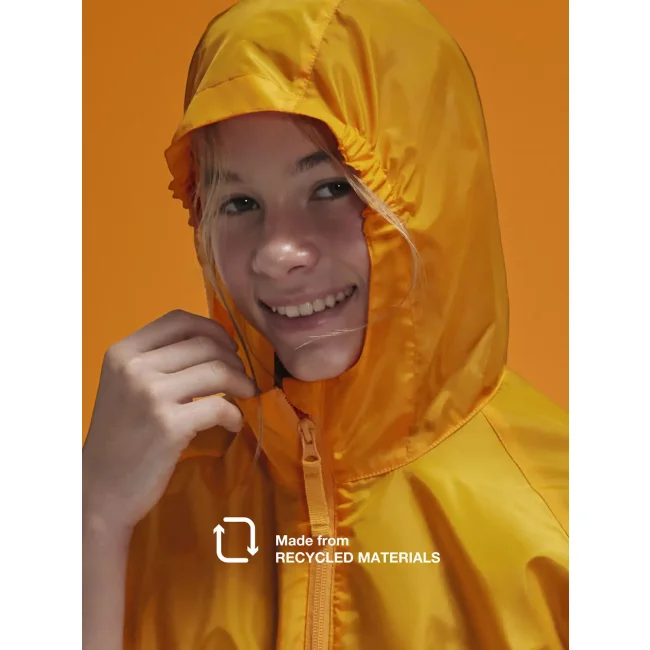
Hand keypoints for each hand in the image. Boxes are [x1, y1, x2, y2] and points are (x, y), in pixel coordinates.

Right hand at [82, 309, 255, 535]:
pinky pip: (221, 405)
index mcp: (123, 352)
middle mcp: (134, 367)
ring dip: (242, 382)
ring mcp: (151, 395)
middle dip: (234, 359)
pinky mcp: (170, 426)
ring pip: (218, 370)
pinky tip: (234, 424)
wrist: (100, 489)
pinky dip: (235, 414)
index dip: (213, 329)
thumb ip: (160, 361)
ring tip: (244, 396)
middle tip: (241, 379)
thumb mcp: (127, 386)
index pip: (179, 319)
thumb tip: (217, 344)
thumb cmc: (120, 436)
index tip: (228, 348)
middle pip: (205, 344)